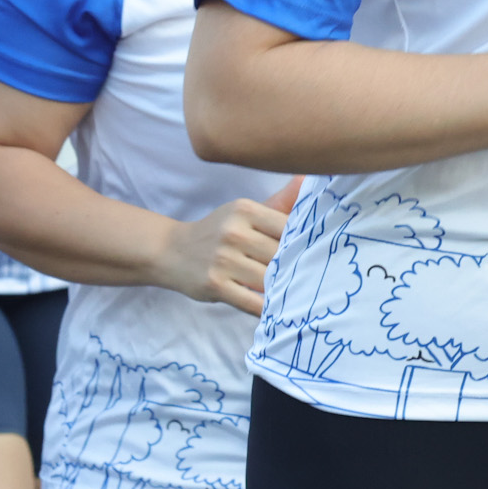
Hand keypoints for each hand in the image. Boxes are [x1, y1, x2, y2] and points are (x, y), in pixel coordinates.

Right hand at [150, 178, 300, 314]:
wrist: (171, 251)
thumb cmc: (219, 231)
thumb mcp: (244, 211)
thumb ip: (280, 201)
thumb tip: (308, 178)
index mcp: (245, 210)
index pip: (288, 227)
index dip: (304, 242)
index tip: (316, 253)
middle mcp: (233, 232)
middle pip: (280, 255)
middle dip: (295, 268)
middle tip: (313, 279)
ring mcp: (223, 260)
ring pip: (269, 280)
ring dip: (283, 290)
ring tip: (297, 295)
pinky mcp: (215, 285)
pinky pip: (252, 302)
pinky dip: (267, 309)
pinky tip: (277, 310)